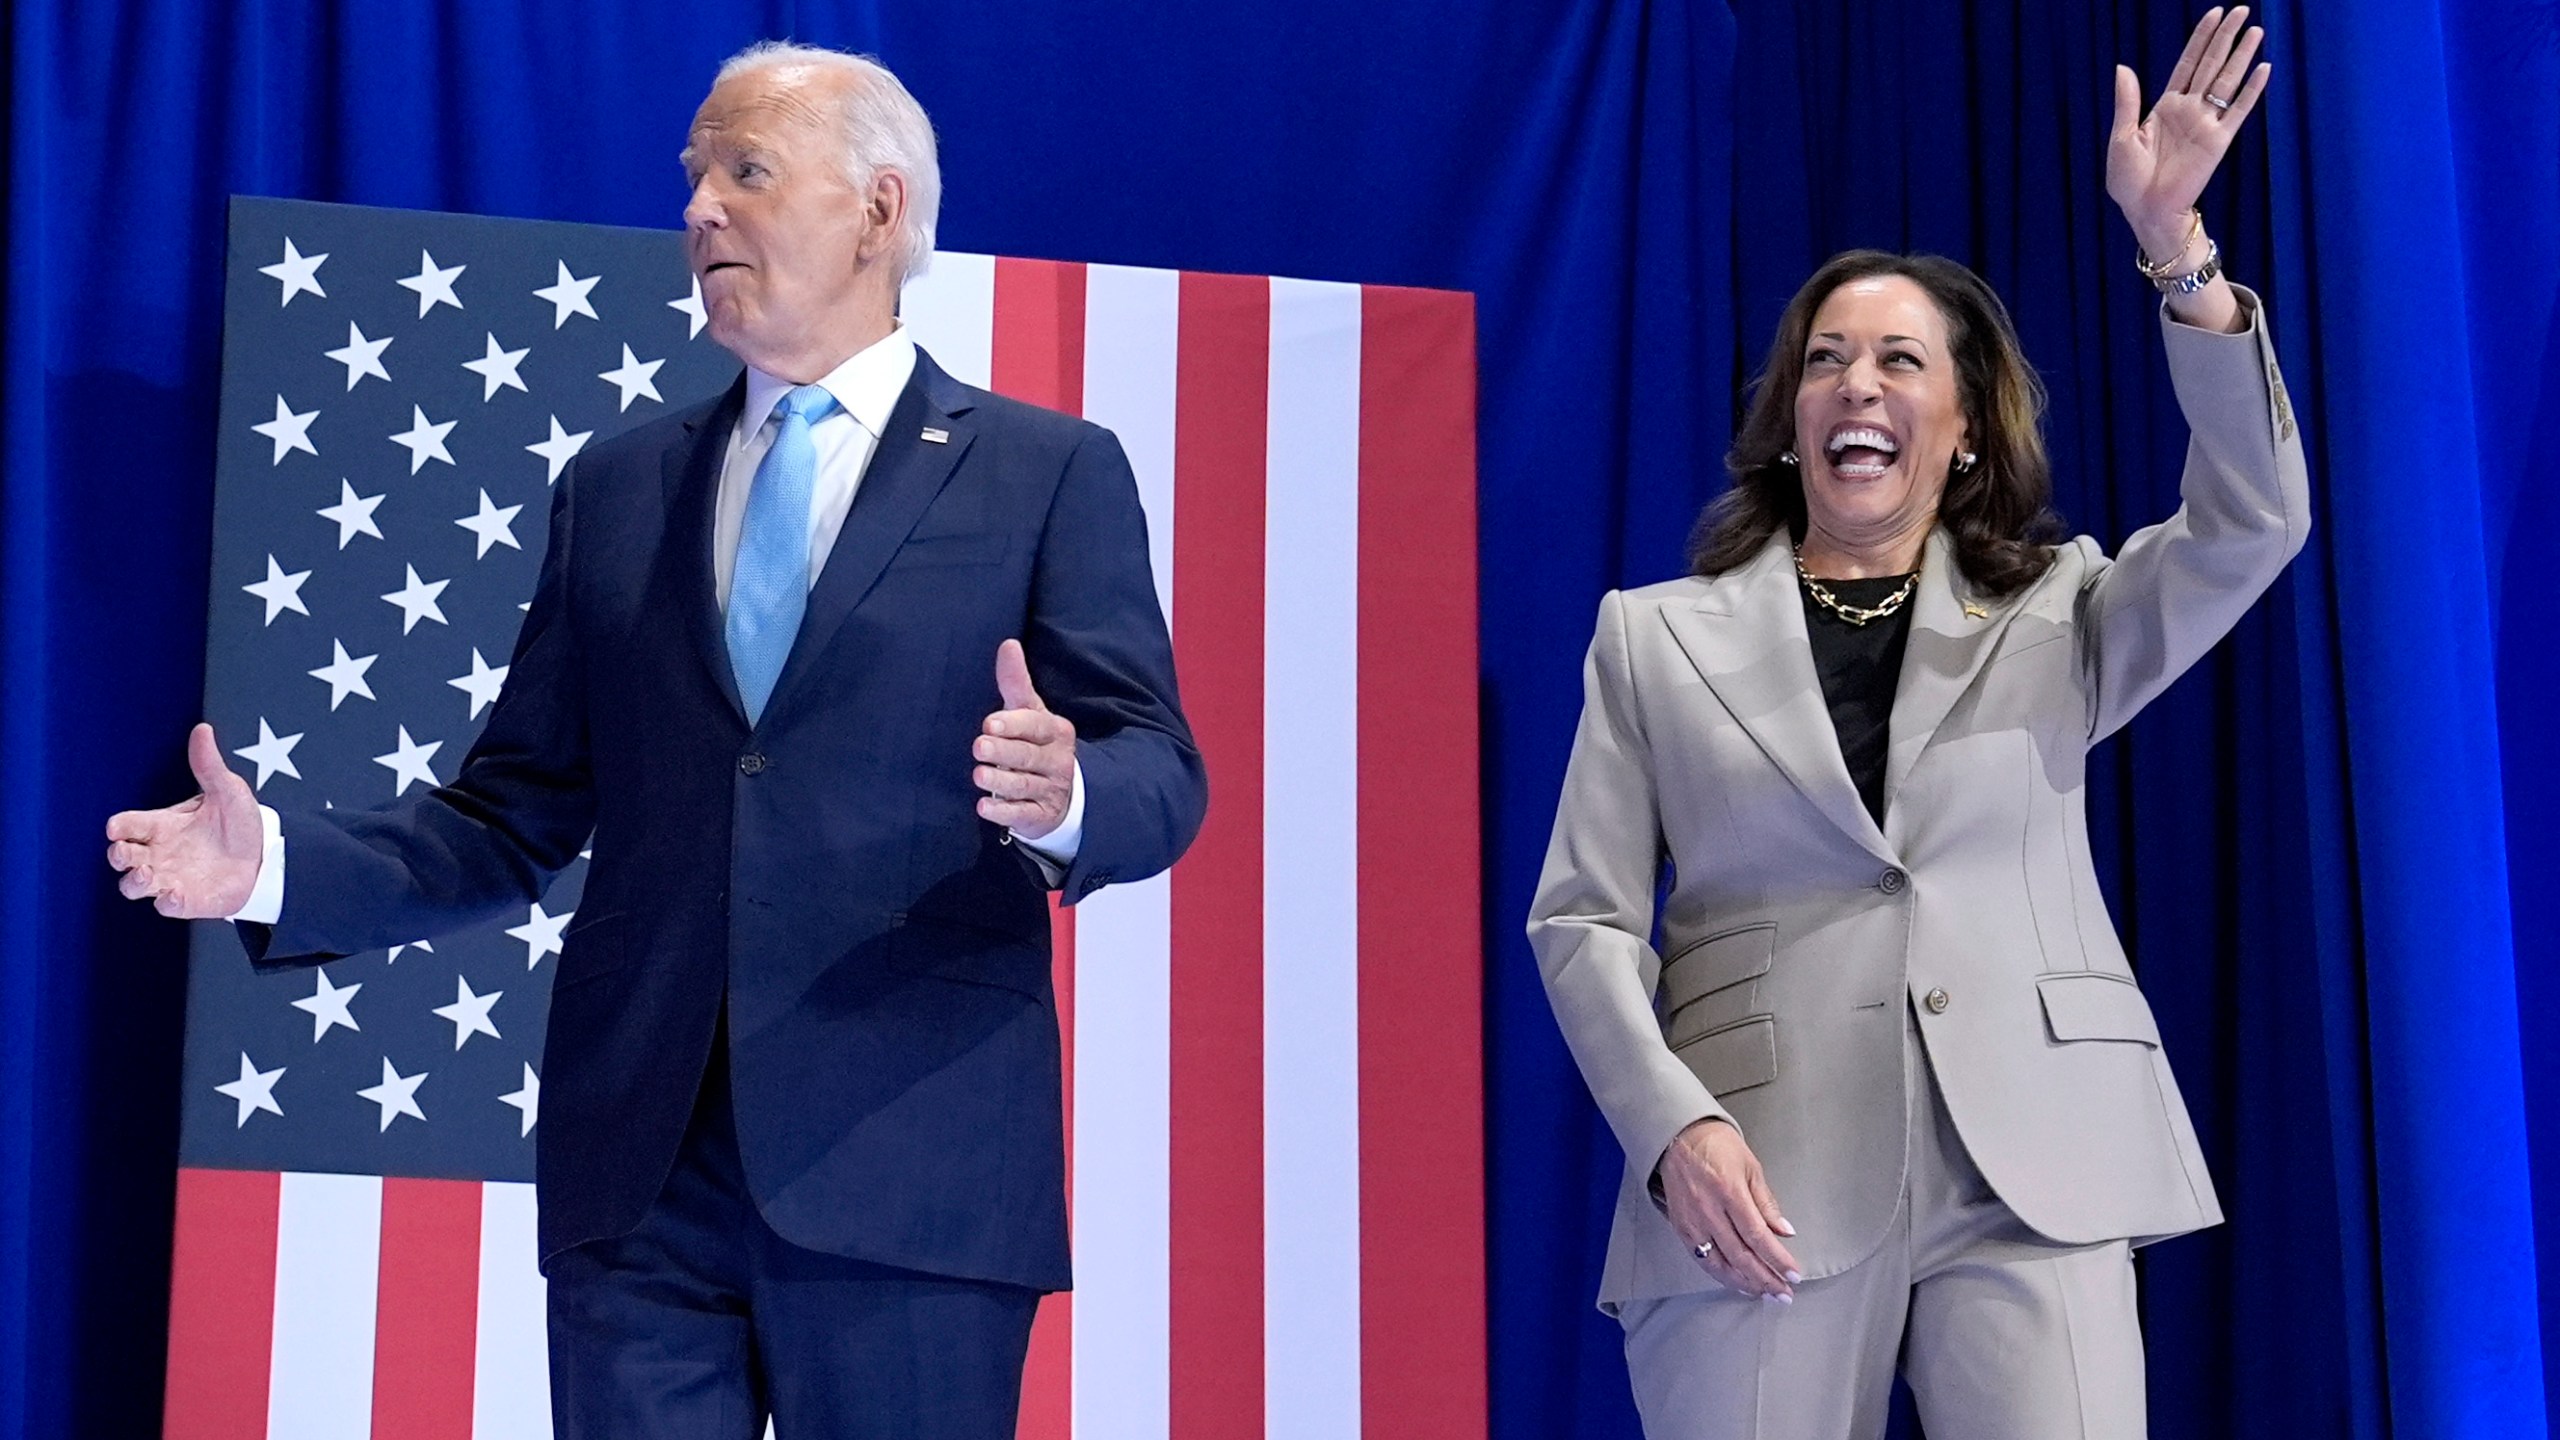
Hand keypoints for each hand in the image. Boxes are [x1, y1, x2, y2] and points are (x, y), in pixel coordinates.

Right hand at [105, 724, 262, 918]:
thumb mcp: (228, 790)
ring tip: (147, 874)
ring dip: (134, 881)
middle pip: (120, 857)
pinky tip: (174, 894)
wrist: (268, 856)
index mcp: (162, 826)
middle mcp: (160, 853)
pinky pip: (166, 906)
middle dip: (118, 855)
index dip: (118, 827)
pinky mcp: (188, 900)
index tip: (118, 827)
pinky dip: (166, 902)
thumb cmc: (240, 823)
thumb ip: (209, 765)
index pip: (127, 825)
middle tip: (126, 852)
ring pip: (133, 886)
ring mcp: (171, 878)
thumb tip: (202, 730)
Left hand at [975, 639, 1076, 840]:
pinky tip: (984, 808)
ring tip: (979, 775)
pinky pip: (1022, 814)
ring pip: (1025, 786)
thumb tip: (1008, 644)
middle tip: (979, 746)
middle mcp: (1056, 760)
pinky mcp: (1040, 816)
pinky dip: (1004, 813)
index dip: (1014, 724)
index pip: (1036, 726)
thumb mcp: (1030, 712)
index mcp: (1055, 731)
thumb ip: (1016, 682)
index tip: (990, 722)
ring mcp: (1050, 790)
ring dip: (1001, 782)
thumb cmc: (1037, 743)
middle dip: (1004, 751)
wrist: (1063, 793)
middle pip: (1028, 756)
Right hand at [1660, 1117, 1800, 1300]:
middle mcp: (1709, 1211)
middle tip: (1784, 1293)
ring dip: (1746, 1283)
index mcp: (1729, 1193)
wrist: (1677, 1137)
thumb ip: (1766, 1202)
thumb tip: (1784, 1231)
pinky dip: (1721, 1275)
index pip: (1758, 1236)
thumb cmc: (1716, 1145)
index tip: (1794, 1275)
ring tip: (1765, 1294)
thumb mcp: (1750, 1166)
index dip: (1777, 1259)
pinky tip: (1737, 1283)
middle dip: (1766, 1279)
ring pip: (1720, 1264)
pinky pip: (1702, 1260)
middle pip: (1741, 1256)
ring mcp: (1692, 1222)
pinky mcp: (1681, 1228)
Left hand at [2108, 7, 2270, 254]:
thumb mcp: (2121, 137)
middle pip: (2211, 65)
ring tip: (2255, 30)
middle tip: (2242, 10)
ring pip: (2227, 81)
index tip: (2214, 14)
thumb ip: (2127, 102)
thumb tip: (2123, 67)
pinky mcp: (2219, 141)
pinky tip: (2264, 69)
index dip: (2200, 39)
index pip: (2188, 64)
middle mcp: (2189, 110)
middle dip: (2226, 37)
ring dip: (2242, 56)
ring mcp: (2206, 124)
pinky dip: (2252, 90)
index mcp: (2165, 106)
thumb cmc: (2128, 180)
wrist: (2146, 210)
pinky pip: (2239, 111)